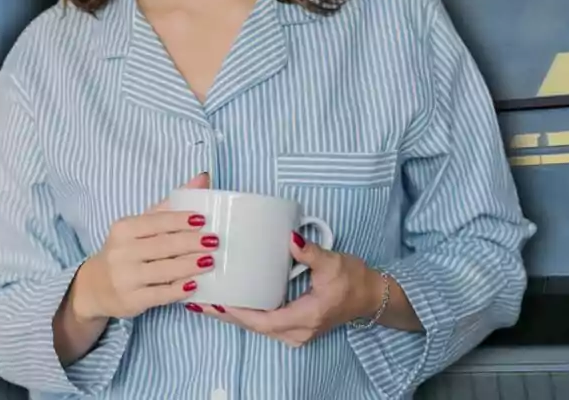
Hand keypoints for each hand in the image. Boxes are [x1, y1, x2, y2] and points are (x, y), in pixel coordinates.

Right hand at [69, 173, 219, 322]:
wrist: (95, 286)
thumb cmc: (126, 250)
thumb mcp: (140, 226)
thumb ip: (170, 205)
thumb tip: (203, 178)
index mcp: (124, 229)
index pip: (156, 221)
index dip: (180, 220)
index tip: (204, 220)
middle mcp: (122, 251)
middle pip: (163, 245)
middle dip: (191, 243)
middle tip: (215, 241)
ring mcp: (126, 277)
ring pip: (164, 270)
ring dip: (189, 266)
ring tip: (211, 262)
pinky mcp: (131, 300)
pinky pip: (160, 294)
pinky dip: (179, 290)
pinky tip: (195, 286)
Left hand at [201, 234, 383, 346]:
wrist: (371, 296)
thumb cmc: (353, 280)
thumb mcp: (333, 263)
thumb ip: (310, 252)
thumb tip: (290, 238)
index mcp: (305, 317)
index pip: (264, 321)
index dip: (238, 313)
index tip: (216, 302)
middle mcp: (296, 331)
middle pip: (252, 326)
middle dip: (225, 315)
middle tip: (197, 300)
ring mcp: (294, 331)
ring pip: (255, 327)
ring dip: (231, 315)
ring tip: (204, 301)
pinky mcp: (292, 325)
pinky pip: (262, 323)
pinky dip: (243, 314)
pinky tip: (227, 302)